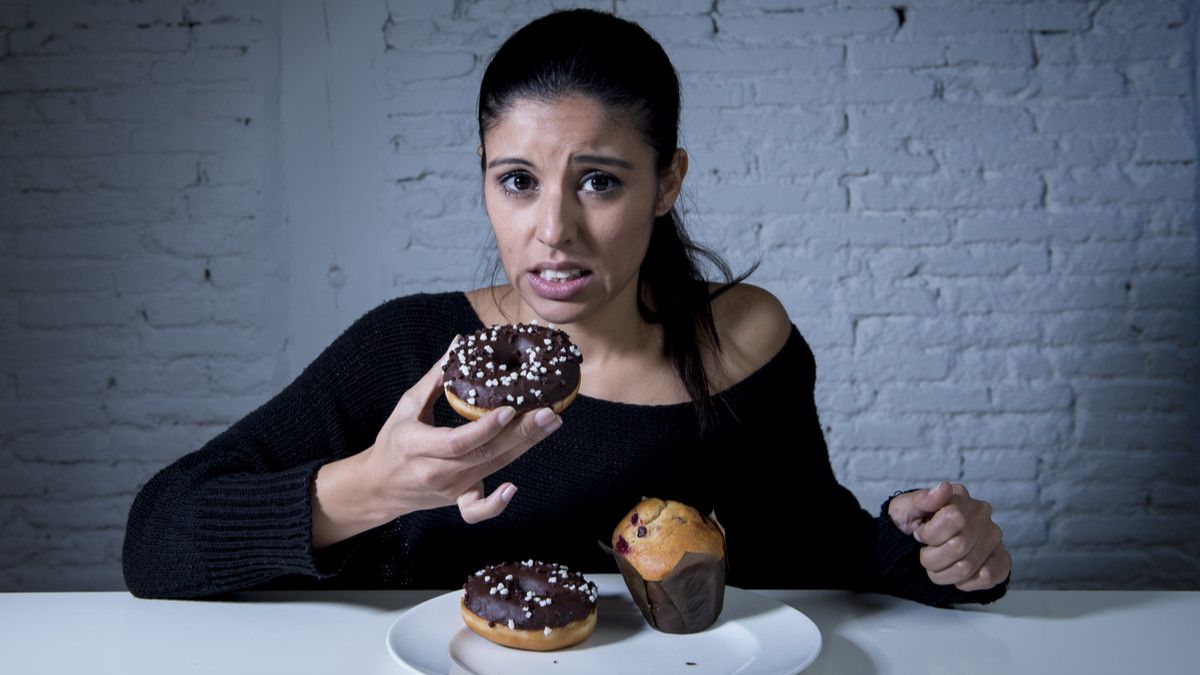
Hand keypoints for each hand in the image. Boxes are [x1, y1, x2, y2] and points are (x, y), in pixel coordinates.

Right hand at [313, 337, 563, 546]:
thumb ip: (435, 378)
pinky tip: (512, 487)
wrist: (378, 485)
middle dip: (521, 433)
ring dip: (524, 447)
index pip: (458, 441)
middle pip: (485, 454)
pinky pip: (477, 510)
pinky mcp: (457, 498)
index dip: (486, 427)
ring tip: (549, 424)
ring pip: (492, 468)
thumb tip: (459, 344)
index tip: (510, 408)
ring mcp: (449, 488)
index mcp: (418, 445)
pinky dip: (495, 505)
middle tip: (549, 413)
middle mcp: (436, 471)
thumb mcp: (407, 406)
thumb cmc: (394, 441)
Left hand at [887, 482, 1010, 591]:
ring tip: (937, 565)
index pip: (953, 518)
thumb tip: (944, 488)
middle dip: (932, 557)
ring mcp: (993, 535)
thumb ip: (921, 499)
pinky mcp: (1001, 558)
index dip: (929, 534)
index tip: (919, 534)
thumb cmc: (910, 523)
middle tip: (925, 554)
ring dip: (944, 573)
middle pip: (960, 546)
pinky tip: (956, 575)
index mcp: (959, 496)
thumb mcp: (904, 509)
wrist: (916, 544)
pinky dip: (965, 582)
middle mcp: (981, 513)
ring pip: (969, 566)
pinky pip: (989, 577)